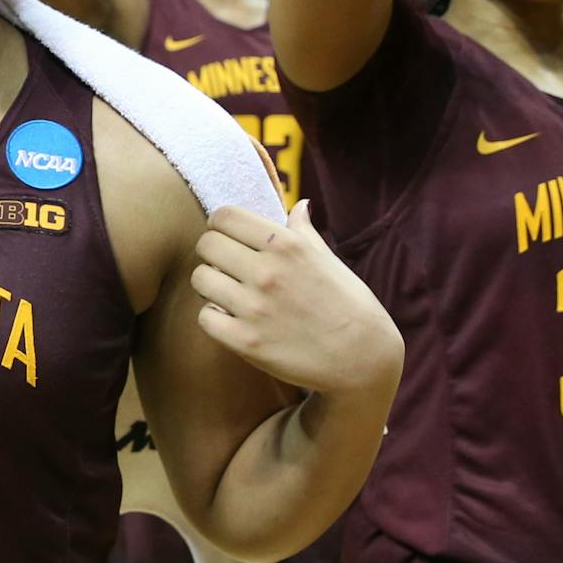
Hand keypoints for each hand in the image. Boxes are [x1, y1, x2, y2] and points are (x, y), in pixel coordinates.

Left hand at [191, 202, 399, 396]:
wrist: (362, 357)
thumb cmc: (348, 304)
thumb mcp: (328, 259)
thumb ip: (303, 231)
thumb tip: (299, 204)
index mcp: (287, 245)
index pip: (225, 216)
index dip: (220, 224)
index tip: (226, 235)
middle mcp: (267, 272)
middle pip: (206, 244)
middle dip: (212, 252)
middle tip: (225, 265)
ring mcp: (254, 308)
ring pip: (200, 279)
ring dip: (209, 284)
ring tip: (227, 292)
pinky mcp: (246, 342)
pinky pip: (205, 317)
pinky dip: (214, 317)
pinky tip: (231, 318)